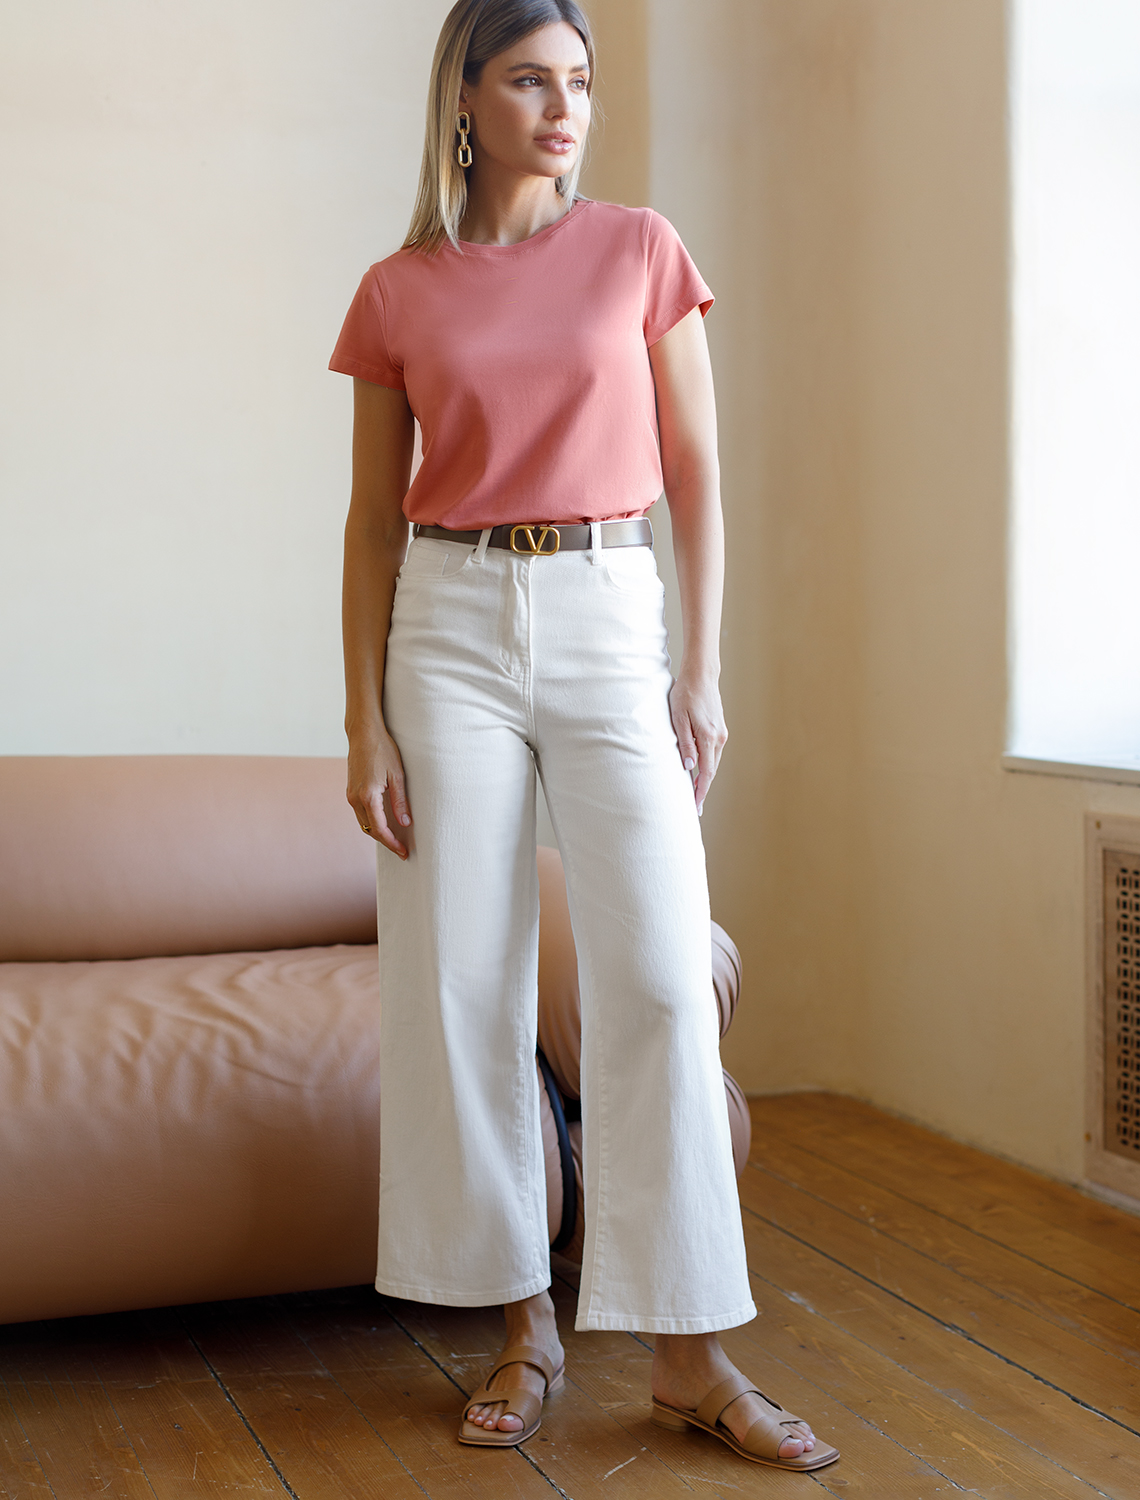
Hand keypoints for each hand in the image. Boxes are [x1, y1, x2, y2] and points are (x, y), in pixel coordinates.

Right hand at [347, 729, 411, 858]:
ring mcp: (350, 794)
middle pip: (370, 830)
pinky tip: (384, 824)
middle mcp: (355, 798)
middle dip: (386, 842)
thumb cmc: (383, 749)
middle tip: (402, 850)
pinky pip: (360, 814)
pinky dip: (371, 822)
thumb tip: (405, 824)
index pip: (380, 829)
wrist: (363, 733)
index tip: (403, 852)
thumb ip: (400, 802)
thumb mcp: (397, 775)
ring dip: (378, 833)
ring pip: (363, 823)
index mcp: (368, 796)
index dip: (392, 844)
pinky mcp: (350, 790)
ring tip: (395, 840)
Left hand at [669, 669, 727, 815]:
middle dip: (703, 789)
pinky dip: (708, 765)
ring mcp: (721, 733)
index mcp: (708, 737)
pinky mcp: (719, 729)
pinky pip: (714, 753)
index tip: (695, 807)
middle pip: (712, 771)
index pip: (705, 773)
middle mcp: (718, 737)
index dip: (700, 792)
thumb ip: (685, 743)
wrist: (701, 674)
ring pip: (713, 762)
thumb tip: (689, 766)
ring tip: (695, 793)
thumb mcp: (678, 718)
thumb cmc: (685, 693)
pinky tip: (699, 771)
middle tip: (694, 807)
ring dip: (705, 778)